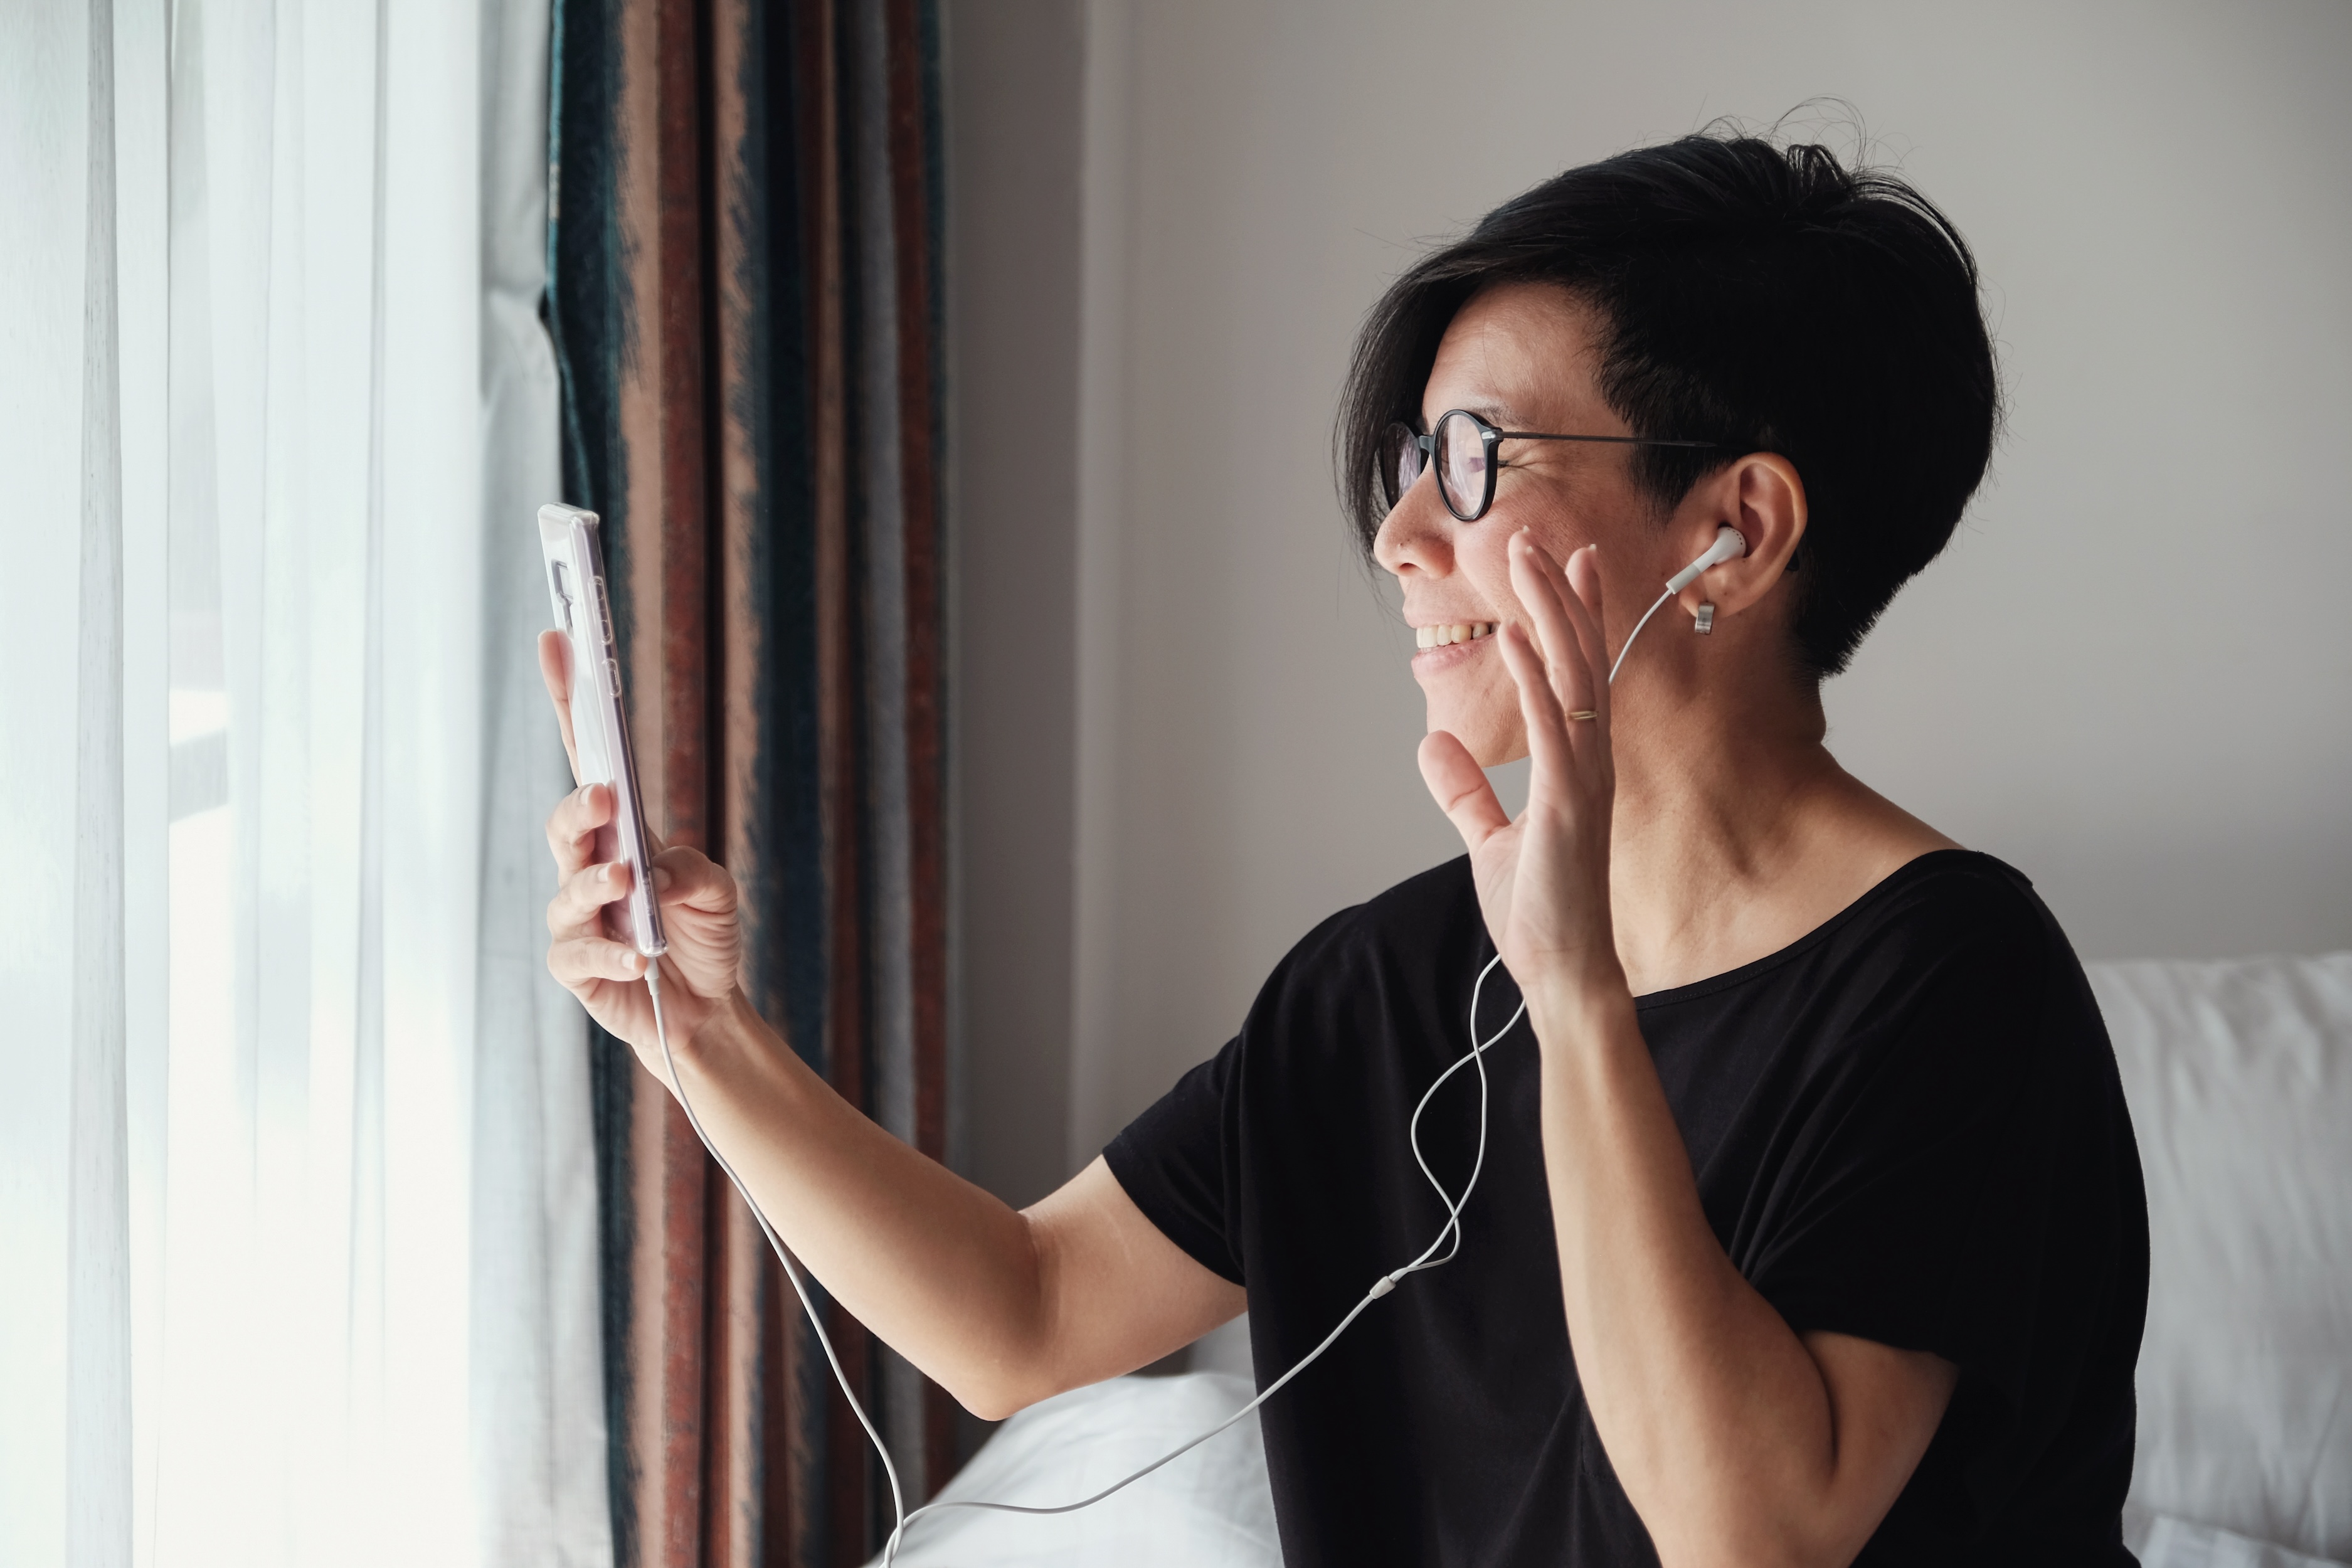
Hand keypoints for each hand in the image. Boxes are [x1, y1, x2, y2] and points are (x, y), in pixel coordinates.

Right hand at [537, 630, 743, 1080]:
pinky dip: (610, 955)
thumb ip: (691, 871)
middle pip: (566, 822)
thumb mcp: (716, 892)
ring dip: (596, 881)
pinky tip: (637, 958)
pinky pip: (578, 955)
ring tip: (627, 879)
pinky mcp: (578, 968)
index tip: (559, 640)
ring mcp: (577, 918)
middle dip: (581, 805)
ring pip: (568, 890)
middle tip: (607, 797)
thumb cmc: (701, 937)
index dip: (568, 700)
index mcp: (620, 831)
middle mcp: (588, 866)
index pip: (588, 758)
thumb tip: (652, 870)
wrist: (704, 1008)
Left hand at [1417, 533, 1625, 1005]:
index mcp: (1576, 765)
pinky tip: (1520, 637)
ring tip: (1528, 558)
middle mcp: (1590, 761)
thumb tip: (1433, 744)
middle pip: (1582, 658)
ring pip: (1575, 677)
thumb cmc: (1540, 910)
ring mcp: (1584, 780)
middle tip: (1539, 537)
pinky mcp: (1568, 804)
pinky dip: (1539, 680)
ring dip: (1551, 614)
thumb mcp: (1489, 839)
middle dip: (1561, 594)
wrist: (1562, 972)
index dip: (1576, 615)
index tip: (1567, 562)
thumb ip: (1466, 791)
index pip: (1580, 673)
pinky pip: (1555, 727)